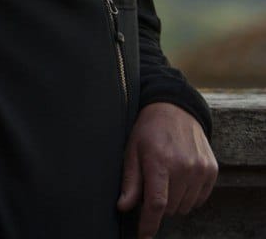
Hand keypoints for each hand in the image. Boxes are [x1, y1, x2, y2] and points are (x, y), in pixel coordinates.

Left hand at [117, 102, 217, 238]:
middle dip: (159, 202)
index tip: (143, 237)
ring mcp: (200, 168)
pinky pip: (199, 200)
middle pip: (170, 208)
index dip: (149, 225)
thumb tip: (123, 207)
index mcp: (160, 161)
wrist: (175, 108)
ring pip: (185, 206)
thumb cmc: (148, 130)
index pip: (156, 204)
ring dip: (175, 199)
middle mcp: (183, 166)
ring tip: (168, 175)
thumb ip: (130, 180)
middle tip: (154, 180)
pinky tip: (181, 176)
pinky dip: (189, 195)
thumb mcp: (132, 149)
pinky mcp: (212, 169)